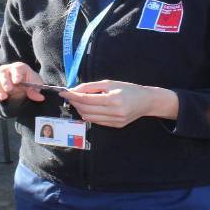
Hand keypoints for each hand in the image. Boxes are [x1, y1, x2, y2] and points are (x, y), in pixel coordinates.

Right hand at [0, 62, 45, 103]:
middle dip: (5, 81)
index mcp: (18, 67)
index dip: (16, 74)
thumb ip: (35, 91)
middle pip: (3, 73)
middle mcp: (6, 69)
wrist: (20, 86)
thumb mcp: (35, 86)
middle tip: (9, 89)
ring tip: (4, 97)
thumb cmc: (28, 83)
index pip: (17, 68)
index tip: (17, 81)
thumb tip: (40, 98)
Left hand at [59, 80, 178, 127]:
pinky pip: (96, 121)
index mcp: (113, 99)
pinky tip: (89, 108)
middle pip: (86, 110)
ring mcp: (115, 121)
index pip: (86, 100)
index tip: (63, 92)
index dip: (73, 96)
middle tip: (70, 96)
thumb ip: (91, 87)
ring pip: (89, 118)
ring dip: (80, 110)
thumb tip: (74, 90)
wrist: (146, 101)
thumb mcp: (109, 83)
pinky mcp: (116, 126)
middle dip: (75, 103)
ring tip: (79, 101)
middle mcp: (114, 112)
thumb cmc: (128, 89)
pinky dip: (89, 114)